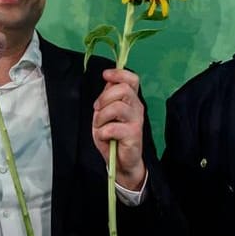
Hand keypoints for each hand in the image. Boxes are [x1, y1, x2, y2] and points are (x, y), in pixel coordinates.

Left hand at [92, 68, 146, 188]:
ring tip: (100, 126)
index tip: (105, 75)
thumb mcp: (105, 114)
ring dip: (102, 117)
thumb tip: (107, 83)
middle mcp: (136, 107)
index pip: (131, 79)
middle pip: (123, 89)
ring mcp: (136, 120)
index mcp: (130, 100)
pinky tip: (105, 137)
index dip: (119, 73)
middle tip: (98, 109)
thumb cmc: (112, 137)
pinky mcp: (134, 134)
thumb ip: (107, 99)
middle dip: (104, 97)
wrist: (121, 161)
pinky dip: (103, 132)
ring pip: (117, 107)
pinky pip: (113, 127)